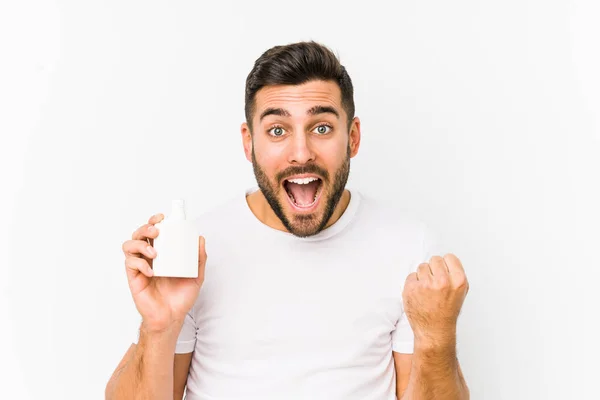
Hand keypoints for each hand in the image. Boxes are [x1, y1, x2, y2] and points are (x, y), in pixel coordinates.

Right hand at [122, 213, 206, 332]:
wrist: (172, 318)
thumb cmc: (181, 297)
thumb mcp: (196, 276)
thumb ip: (199, 258)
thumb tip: (200, 239)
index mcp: (162, 253)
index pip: (154, 232)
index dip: (154, 221)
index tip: (162, 218)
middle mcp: (148, 257)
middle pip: (139, 234)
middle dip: (146, 228)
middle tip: (157, 232)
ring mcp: (140, 267)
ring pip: (129, 245)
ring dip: (140, 244)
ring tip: (154, 253)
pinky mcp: (133, 278)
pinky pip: (130, 264)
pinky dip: (140, 264)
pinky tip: (152, 271)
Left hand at [402, 254, 468, 345]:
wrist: (434, 330)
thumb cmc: (447, 312)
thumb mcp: (460, 292)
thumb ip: (455, 275)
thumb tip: (446, 261)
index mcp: (458, 281)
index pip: (449, 257)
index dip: (446, 265)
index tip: (444, 272)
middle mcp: (442, 281)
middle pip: (435, 260)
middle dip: (434, 269)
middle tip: (435, 282)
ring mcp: (425, 284)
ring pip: (422, 266)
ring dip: (423, 276)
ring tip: (427, 290)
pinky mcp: (411, 288)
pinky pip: (411, 276)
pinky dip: (414, 283)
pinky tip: (419, 294)